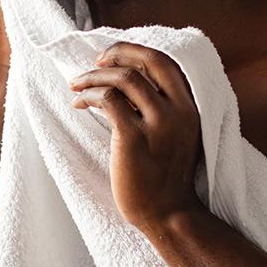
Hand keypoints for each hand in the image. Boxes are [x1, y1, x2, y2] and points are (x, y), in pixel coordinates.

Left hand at [68, 42, 204, 228]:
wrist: (168, 215)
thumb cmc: (164, 176)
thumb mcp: (174, 135)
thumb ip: (160, 108)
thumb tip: (125, 81)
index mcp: (191, 107)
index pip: (165, 62)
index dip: (136, 52)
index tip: (112, 56)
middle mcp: (179, 111)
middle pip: (149, 61)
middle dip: (118, 52)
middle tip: (95, 60)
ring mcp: (159, 124)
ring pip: (124, 78)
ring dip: (94, 76)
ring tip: (76, 84)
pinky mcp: (134, 139)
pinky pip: (108, 101)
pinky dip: (90, 96)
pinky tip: (79, 105)